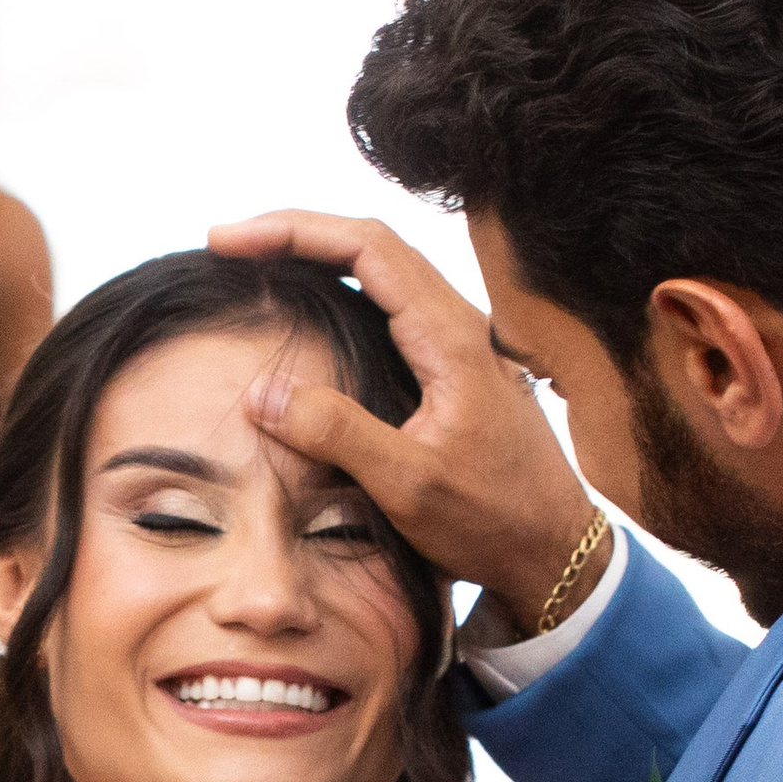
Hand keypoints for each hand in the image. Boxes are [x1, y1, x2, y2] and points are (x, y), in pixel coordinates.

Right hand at [208, 211, 598, 623]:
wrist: (554, 550)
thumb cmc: (494, 520)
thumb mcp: (409, 485)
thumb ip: (338, 433)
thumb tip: (263, 392)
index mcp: (451, 336)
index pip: (365, 245)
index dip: (292, 231)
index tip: (229, 242)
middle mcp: (460, 323)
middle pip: (370, 243)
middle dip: (294, 233)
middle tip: (228, 245)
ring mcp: (461, 342)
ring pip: (382, 270)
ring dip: (318, 256)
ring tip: (257, 263)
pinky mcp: (455, 367)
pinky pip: (392, 305)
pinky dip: (342, 291)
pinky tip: (313, 309)